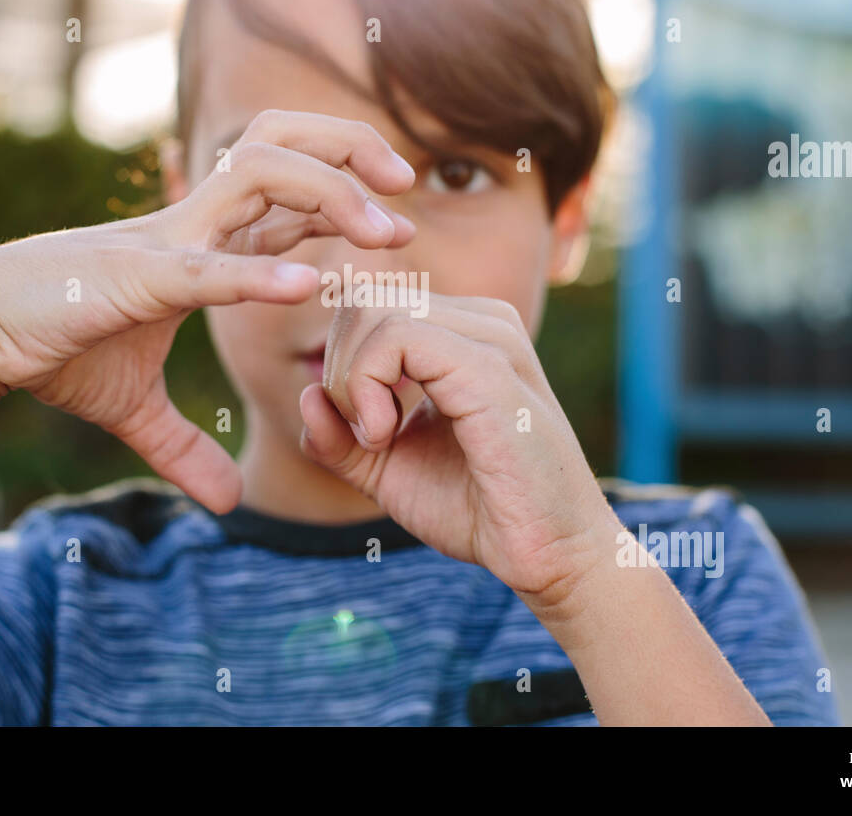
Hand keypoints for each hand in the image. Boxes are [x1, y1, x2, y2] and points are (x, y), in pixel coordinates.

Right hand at [0, 110, 416, 511]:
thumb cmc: (50, 350)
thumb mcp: (133, 409)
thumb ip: (186, 447)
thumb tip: (228, 501)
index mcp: (199, 241)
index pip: (287, 191)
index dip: (349, 193)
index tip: (399, 226)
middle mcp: (191, 224)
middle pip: (282, 145)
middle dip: (351, 150)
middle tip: (410, 188)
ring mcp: (165, 242)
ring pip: (259, 176)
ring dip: (330, 197)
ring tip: (387, 235)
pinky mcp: (133, 277)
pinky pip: (205, 266)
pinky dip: (256, 274)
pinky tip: (308, 285)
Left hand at [299, 294, 610, 601]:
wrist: (547, 554)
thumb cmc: (479, 509)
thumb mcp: (388, 468)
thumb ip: (339, 435)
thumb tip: (305, 395)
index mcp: (465, 333)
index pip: (370, 305)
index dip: (342, 363)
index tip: (359, 426)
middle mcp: (482, 320)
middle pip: (364, 298)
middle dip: (338, 366)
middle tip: (361, 432)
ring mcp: (490, 336)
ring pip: (374, 308)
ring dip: (349, 379)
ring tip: (375, 436)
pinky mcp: (488, 365)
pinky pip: (394, 335)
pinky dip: (364, 386)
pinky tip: (382, 434)